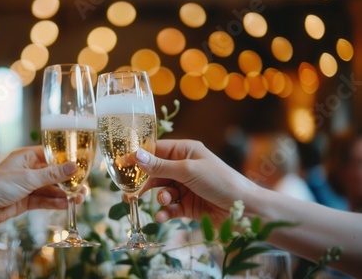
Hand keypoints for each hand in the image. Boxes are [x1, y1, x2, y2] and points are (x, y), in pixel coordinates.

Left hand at [0, 146, 79, 227]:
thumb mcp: (28, 178)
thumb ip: (52, 174)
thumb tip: (74, 166)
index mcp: (27, 157)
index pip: (52, 155)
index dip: (68, 160)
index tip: (83, 164)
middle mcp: (29, 170)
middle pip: (54, 174)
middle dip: (69, 181)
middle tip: (84, 187)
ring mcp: (28, 186)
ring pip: (51, 189)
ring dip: (65, 194)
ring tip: (80, 198)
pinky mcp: (26, 201)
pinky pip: (45, 200)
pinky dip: (56, 203)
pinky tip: (68, 204)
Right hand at [136, 139, 256, 225]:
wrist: (244, 209)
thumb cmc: (220, 181)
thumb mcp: (188, 170)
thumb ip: (160, 165)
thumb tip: (136, 155)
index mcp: (185, 151)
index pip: (156, 150)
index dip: (139, 157)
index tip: (121, 165)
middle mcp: (183, 167)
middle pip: (155, 172)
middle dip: (143, 182)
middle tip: (128, 191)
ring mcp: (185, 187)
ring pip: (160, 190)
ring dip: (159, 197)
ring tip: (164, 201)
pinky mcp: (187, 205)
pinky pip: (169, 207)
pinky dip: (165, 211)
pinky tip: (165, 216)